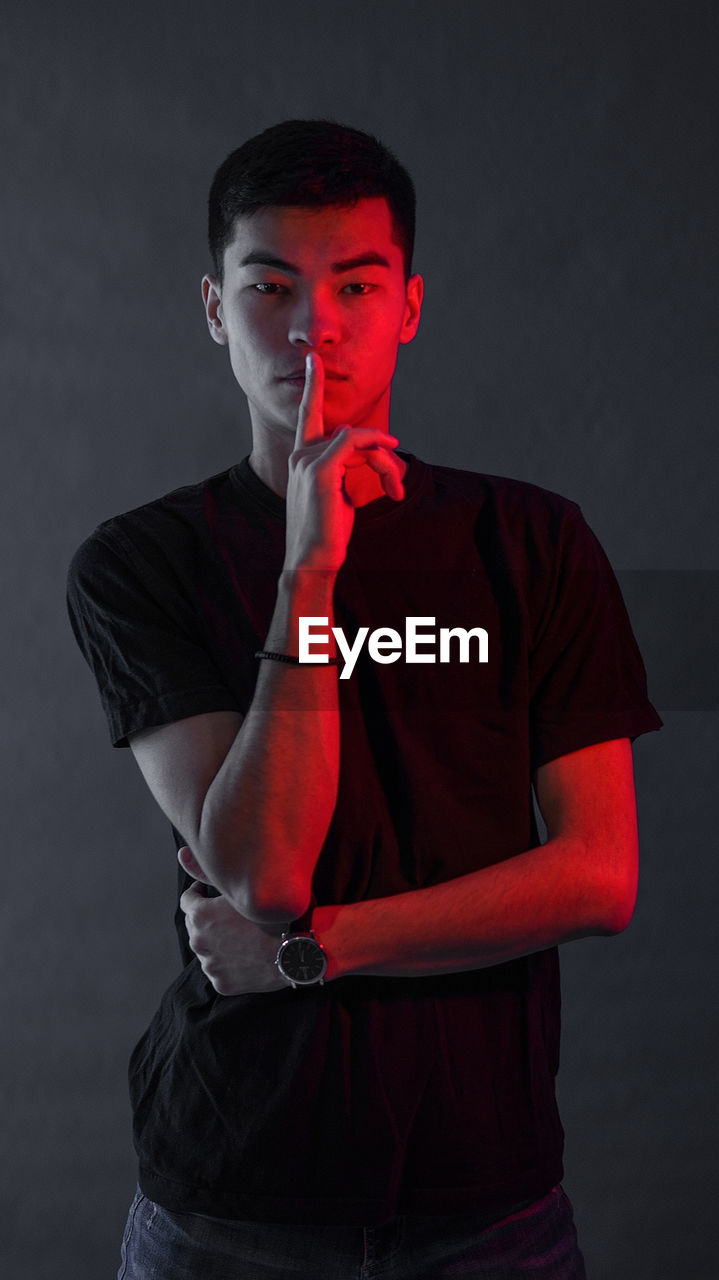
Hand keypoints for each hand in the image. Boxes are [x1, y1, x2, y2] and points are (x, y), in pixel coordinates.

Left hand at [178, 846, 287, 994]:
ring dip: (218, 941)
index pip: (188, 899)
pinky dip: (229, 963)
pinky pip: (220, 969)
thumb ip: (207, 870)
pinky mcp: (221, 983)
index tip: (213, 892)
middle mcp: (198, 941)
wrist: (298, 952)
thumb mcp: (243, 885)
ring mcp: (210, 964)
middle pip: (196, 924)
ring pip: (208, 947)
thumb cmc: (276, 913)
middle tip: (232, 915)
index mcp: (200, 915)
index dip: (201, 892)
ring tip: (243, 936)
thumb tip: (181, 854)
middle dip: (209, 918)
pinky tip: (247, 955)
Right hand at [283, 352, 404, 572]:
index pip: (308, 415)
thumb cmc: (327, 533)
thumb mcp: (337, 494)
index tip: (313, 361)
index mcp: (302, 458)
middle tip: (395, 487)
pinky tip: (390, 477)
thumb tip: (366, 449)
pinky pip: (355, 443)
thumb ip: (345, 466)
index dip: (312, 387)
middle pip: (352, 435)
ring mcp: (308, 460)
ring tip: (394, 493)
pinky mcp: (320, 470)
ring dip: (385, 465)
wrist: (313, 560)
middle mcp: (301, 454)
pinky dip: (377, 451)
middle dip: (381, 456)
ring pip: (359, 441)